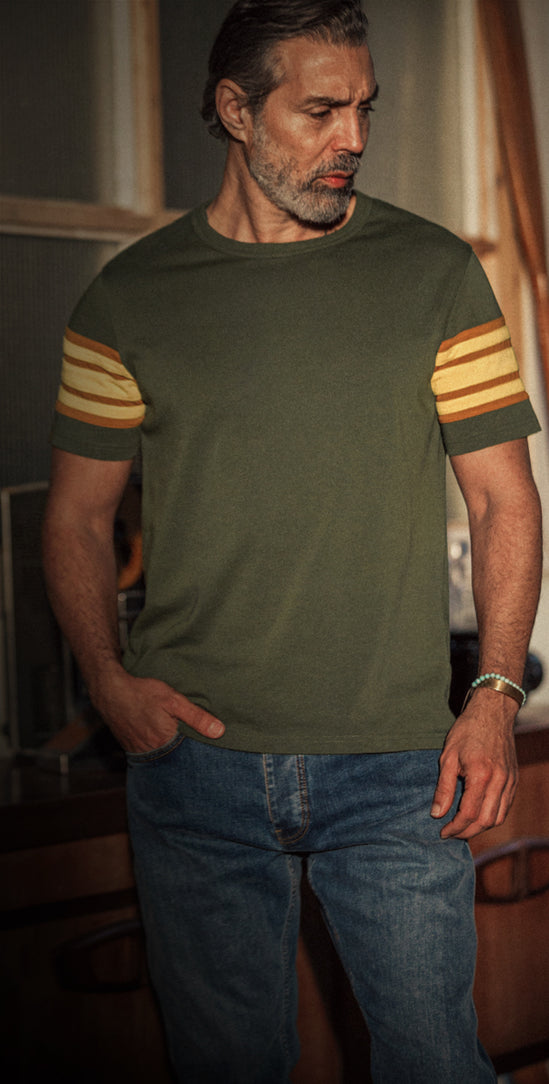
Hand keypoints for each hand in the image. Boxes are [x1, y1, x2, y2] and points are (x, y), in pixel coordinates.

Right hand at [90, 664, 224, 752]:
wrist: (109, 690)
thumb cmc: (142, 693)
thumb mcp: (173, 699)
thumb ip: (196, 716)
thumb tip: (219, 731)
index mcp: (165, 742)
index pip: (189, 755)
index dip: (200, 753)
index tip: (213, 755)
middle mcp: (152, 752)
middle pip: (176, 758)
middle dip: (188, 756)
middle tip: (201, 755)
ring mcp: (140, 751)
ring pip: (163, 757)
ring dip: (174, 754)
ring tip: (184, 748)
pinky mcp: (132, 747)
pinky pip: (151, 754)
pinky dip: (160, 750)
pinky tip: (165, 741)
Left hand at [430, 691, 517, 838]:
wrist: (492, 712)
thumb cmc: (467, 731)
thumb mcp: (447, 757)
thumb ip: (443, 788)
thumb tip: (436, 814)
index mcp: (481, 775)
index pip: (468, 814)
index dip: (454, 827)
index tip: (442, 832)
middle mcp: (499, 782)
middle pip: (485, 821)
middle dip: (467, 832)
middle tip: (451, 833)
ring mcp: (510, 782)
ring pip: (498, 817)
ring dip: (480, 827)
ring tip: (463, 827)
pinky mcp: (514, 780)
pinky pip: (505, 807)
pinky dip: (492, 817)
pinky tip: (478, 815)